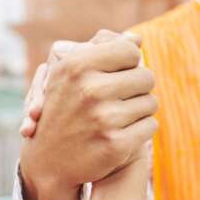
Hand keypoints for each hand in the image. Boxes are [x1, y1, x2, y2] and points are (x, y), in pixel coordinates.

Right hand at [20, 29, 157, 198]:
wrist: (48, 161)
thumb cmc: (64, 109)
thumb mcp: (70, 74)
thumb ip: (102, 51)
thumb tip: (136, 39)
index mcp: (77, 66)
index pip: (130, 50)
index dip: (129, 62)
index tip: (120, 74)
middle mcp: (90, 91)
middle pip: (146, 77)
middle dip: (138, 87)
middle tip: (123, 97)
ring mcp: (104, 119)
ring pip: (151, 102)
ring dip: (141, 109)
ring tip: (122, 115)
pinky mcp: (116, 145)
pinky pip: (151, 125)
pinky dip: (142, 128)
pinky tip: (125, 131)